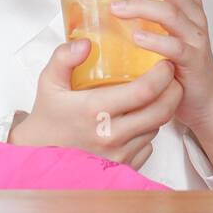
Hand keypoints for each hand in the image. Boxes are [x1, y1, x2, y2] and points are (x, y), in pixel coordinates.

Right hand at [9, 38, 182, 170]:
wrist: (38, 157)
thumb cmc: (47, 118)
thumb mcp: (49, 83)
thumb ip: (64, 58)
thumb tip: (86, 43)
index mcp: (95, 110)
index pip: (144, 91)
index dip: (162, 75)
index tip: (166, 63)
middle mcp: (111, 135)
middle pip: (161, 112)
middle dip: (174, 91)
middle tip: (172, 77)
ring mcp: (119, 155)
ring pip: (156, 128)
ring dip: (160, 111)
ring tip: (154, 96)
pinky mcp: (123, 169)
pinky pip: (148, 146)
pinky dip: (148, 131)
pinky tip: (138, 120)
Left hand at [108, 0, 212, 140]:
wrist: (203, 100)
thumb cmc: (176, 61)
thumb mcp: (160, 28)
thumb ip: (139, 11)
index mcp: (185, 2)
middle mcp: (192, 13)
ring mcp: (194, 36)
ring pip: (172, 12)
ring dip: (142, 7)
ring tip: (116, 9)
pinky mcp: (191, 61)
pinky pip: (174, 47)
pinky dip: (154, 41)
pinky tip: (137, 38)